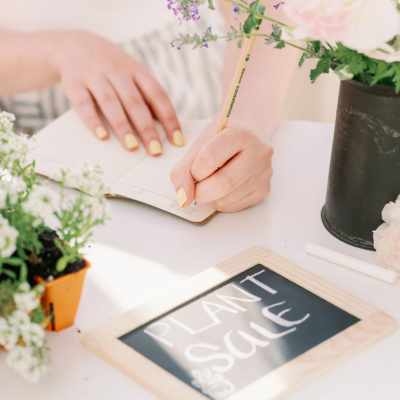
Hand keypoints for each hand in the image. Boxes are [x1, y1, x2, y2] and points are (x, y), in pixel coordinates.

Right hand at [50, 31, 183, 154]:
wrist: (74, 45)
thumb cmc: (112, 71)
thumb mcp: (133, 76)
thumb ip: (146, 98)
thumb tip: (166, 130)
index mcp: (138, 71)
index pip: (158, 96)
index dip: (169, 119)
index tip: (177, 141)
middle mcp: (118, 71)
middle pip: (135, 102)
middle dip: (147, 128)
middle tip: (155, 151)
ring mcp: (95, 76)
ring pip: (111, 103)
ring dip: (122, 126)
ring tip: (132, 147)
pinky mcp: (73, 83)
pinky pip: (83, 103)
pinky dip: (93, 120)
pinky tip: (102, 136)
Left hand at [170, 124, 272, 212]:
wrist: (243, 141)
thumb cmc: (220, 142)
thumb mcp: (199, 145)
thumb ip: (184, 170)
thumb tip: (183, 199)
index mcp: (240, 134)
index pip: (209, 157)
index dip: (194, 171)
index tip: (192, 172)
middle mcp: (258, 153)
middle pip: (223, 183)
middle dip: (201, 191)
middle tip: (196, 188)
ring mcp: (263, 174)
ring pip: (226, 199)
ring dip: (210, 198)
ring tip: (210, 184)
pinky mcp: (263, 191)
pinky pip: (233, 207)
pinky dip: (220, 202)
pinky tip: (222, 189)